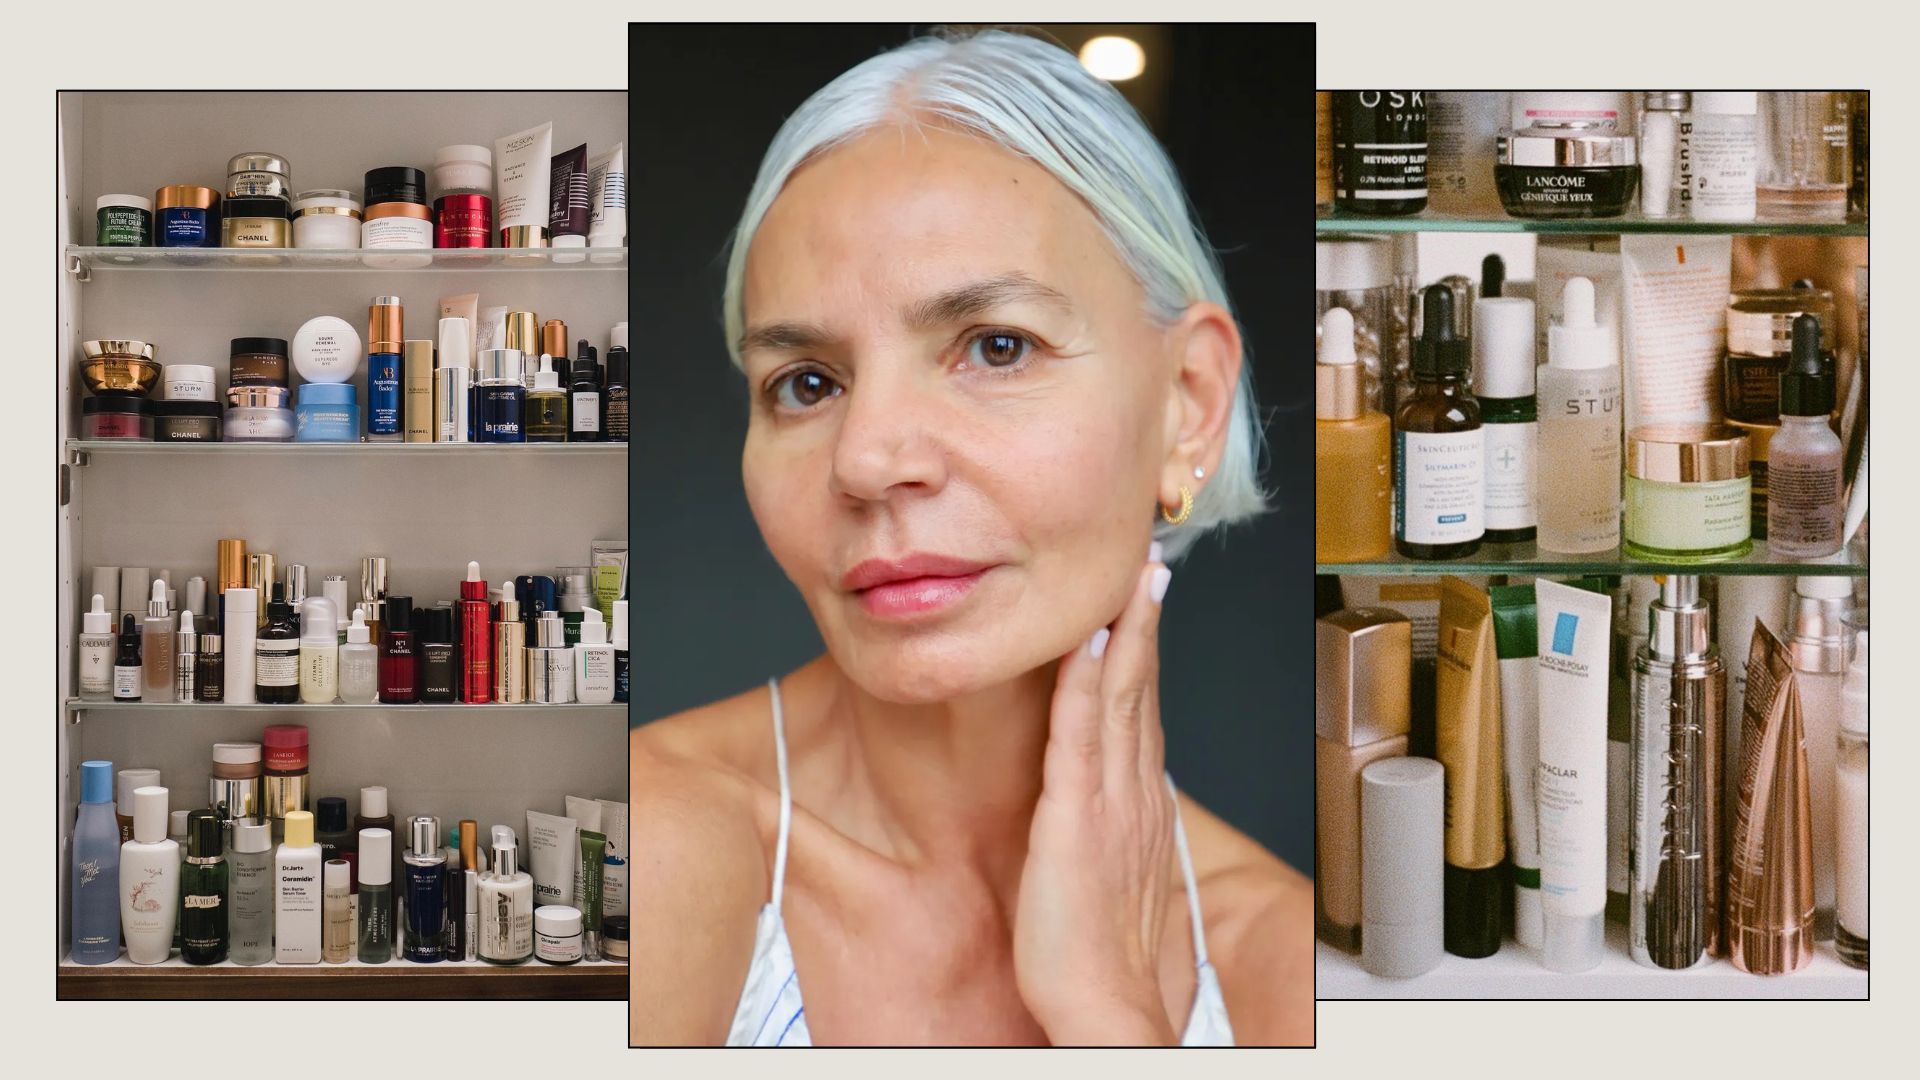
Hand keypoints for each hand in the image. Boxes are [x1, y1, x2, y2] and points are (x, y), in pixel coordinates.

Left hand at [1014, 545, 1177, 1045]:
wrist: (1104, 1007)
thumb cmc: (1096, 956)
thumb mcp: (1110, 877)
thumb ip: (1107, 832)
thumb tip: (1099, 807)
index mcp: (1139, 806)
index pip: (1143, 712)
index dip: (1144, 655)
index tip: (1144, 605)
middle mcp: (1134, 794)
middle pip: (1142, 690)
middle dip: (1143, 624)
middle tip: (1147, 566)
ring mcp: (1109, 801)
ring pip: (1121, 698)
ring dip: (1125, 632)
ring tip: (1131, 577)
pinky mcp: (1076, 816)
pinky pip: (1081, 734)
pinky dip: (1087, 681)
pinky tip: (1089, 639)